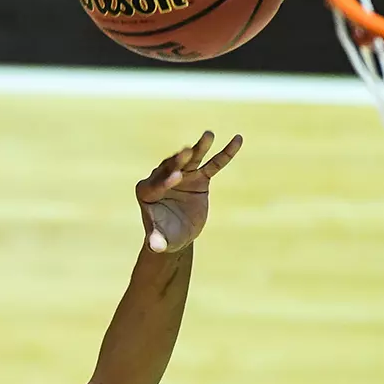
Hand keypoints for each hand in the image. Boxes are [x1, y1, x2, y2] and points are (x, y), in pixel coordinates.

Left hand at [136, 130, 243, 252]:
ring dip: (199, 148)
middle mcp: (163, 178)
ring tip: (208, 136)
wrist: (177, 235)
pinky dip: (225, 154)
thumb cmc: (164, 236)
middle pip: (171, 166)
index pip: (156, 184)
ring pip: (191, 160)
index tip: (177, 178)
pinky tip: (237, 140)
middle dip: (179, 160)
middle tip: (187, 152)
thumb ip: (156, 240)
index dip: (166, 182)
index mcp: (146, 191)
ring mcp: (182, 175)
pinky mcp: (199, 177)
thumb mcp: (160, 240)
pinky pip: (214, 165)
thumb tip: (154, 247)